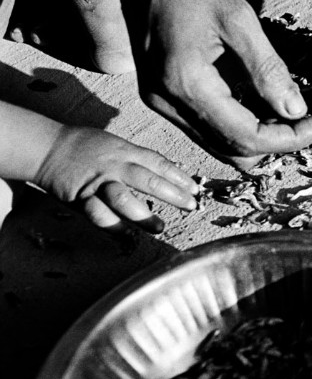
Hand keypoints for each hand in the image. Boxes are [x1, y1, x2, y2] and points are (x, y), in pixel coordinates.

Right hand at [34, 125, 198, 232]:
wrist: (49, 148)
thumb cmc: (86, 146)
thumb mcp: (116, 144)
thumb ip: (138, 159)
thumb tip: (166, 173)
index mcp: (126, 152)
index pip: (159, 163)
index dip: (179, 177)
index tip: (195, 190)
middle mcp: (115, 167)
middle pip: (149, 181)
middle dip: (173, 195)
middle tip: (190, 206)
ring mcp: (98, 183)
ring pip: (124, 199)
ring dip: (144, 215)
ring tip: (159, 227)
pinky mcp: (81, 198)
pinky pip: (99, 214)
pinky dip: (114, 226)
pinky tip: (127, 235)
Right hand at [125, 0, 311, 165]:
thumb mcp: (238, 17)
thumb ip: (267, 68)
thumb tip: (296, 111)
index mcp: (185, 83)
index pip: (247, 137)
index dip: (290, 138)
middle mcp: (165, 101)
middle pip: (232, 149)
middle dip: (276, 142)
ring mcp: (158, 100)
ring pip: (217, 144)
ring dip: (256, 138)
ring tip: (292, 116)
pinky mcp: (158, 93)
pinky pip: (204, 126)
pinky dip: (236, 125)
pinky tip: (262, 104)